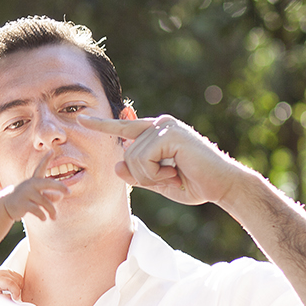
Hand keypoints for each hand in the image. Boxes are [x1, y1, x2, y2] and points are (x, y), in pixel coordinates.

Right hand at [0, 151, 69, 220]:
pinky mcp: (23, 204)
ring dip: (52, 211)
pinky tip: (44, 218)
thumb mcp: (38, 196)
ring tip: (54, 217)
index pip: (41, 168)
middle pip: (48, 183)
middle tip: (69, 192)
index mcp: (34, 180)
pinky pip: (37, 210)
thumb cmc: (26, 199)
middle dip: (59, 186)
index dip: (46, 159)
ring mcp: (26, 194)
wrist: (6, 205)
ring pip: (45, 201)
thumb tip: (60, 196)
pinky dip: (42, 215)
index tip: (51, 150)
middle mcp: (31, 184)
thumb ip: (50, 196)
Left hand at [0, 268, 24, 302]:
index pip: (11, 283)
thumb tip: (13, 298)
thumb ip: (4, 298)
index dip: (15, 292)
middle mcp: (1, 272)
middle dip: (17, 290)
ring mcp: (5, 270)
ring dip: (18, 286)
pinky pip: (18, 277)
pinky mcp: (8, 270)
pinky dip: (17, 283)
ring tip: (11, 292)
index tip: (15, 298)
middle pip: (17, 281)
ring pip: (19, 279)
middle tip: (12, 296)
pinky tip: (11, 287)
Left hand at [78, 113, 247, 207]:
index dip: (102, 125)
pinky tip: (176, 171)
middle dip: (143, 175)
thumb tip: (116, 165)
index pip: (123, 129)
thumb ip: (136, 174)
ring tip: (175, 173)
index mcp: (157, 133)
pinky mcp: (169, 133)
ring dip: (151, 175)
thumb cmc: (195, 184)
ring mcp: (164, 126)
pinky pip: (143, 159)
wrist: (224, 186)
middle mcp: (159, 124)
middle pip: (126, 152)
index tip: (81, 119)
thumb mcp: (158, 182)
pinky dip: (156, 173)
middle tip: (170, 177)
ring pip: (132, 158)